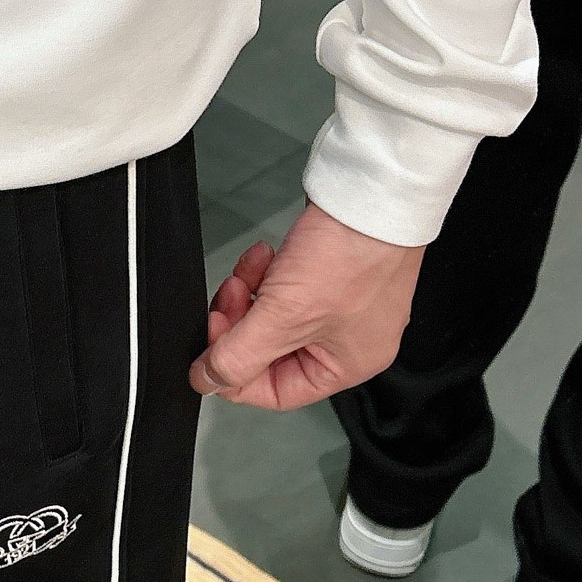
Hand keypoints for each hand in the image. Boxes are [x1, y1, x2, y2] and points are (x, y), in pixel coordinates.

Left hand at [189, 202, 422, 410]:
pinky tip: (264, 254)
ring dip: (249, 295)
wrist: (374, 189)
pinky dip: (265, 274)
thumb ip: (239, 356)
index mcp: (347, 366)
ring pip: (271, 317)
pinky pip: (282, 288)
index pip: (276, 392)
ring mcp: (340, 305)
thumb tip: (208, 382)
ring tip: (248, 271)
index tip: (207, 354)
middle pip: (270, 353)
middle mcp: (347, 340)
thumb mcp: (283, 316)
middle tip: (227, 300)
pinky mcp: (328, 272)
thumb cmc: (351, 253)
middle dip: (240, 326)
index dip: (235, 376)